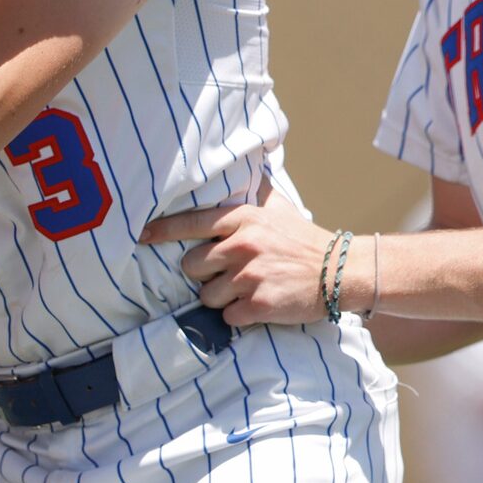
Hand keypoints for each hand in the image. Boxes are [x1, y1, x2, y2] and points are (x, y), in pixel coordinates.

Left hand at [140, 196, 347, 326]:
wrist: (341, 271)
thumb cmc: (305, 241)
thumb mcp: (278, 209)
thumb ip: (254, 196)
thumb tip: (246, 165)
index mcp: (243, 220)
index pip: (191, 223)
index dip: (162, 232)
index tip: (141, 235)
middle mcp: (242, 246)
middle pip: (191, 266)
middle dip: (204, 274)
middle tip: (228, 273)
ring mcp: (249, 277)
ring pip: (206, 296)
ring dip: (222, 298)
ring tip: (247, 290)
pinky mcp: (258, 305)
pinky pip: (227, 317)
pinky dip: (239, 316)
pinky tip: (258, 305)